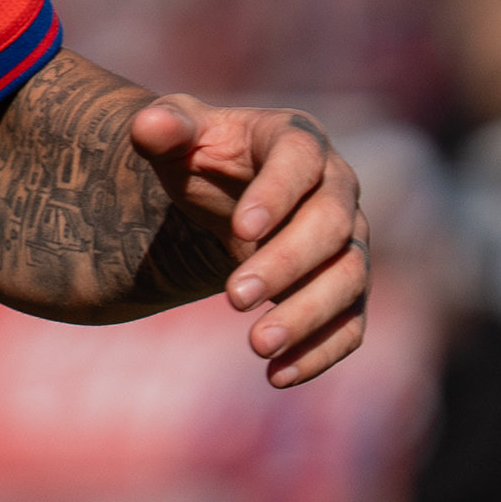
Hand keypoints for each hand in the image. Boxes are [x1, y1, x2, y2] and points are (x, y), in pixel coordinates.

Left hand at [126, 96, 367, 387]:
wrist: (223, 192)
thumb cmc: (200, 154)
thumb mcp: (176, 134)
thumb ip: (163, 127)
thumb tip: (149, 125)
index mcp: (297, 140)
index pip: (300, 162)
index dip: (277, 194)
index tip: (238, 229)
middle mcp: (336, 189)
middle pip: (332, 227)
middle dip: (287, 264)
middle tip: (234, 298)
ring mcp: (348, 241)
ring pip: (350, 279)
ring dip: (308, 315)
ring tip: (257, 345)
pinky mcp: (344, 287)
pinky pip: (351, 323)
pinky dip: (322, 352)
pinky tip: (279, 376)